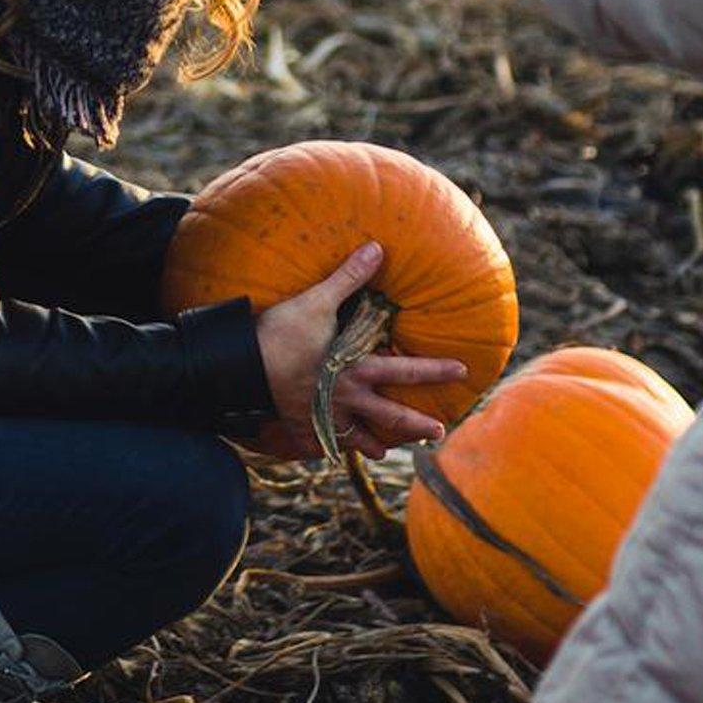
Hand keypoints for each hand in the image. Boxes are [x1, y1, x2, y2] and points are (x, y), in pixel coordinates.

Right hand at [253, 241, 472, 457]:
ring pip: (355, 437)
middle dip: (416, 425)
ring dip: (372, 445)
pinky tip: (327, 452)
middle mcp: (345, 399)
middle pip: (389, 416)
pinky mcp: (297, 426)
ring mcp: (321, 417)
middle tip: (439, 431)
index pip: (406, 370)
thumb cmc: (280, 336)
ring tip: (384, 454)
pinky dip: (324, 449)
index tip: (462, 372)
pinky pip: (317, 443)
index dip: (435, 370)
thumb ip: (348, 277)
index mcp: (356, 370)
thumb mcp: (316, 302)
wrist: (239, 372)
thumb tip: (377, 248)